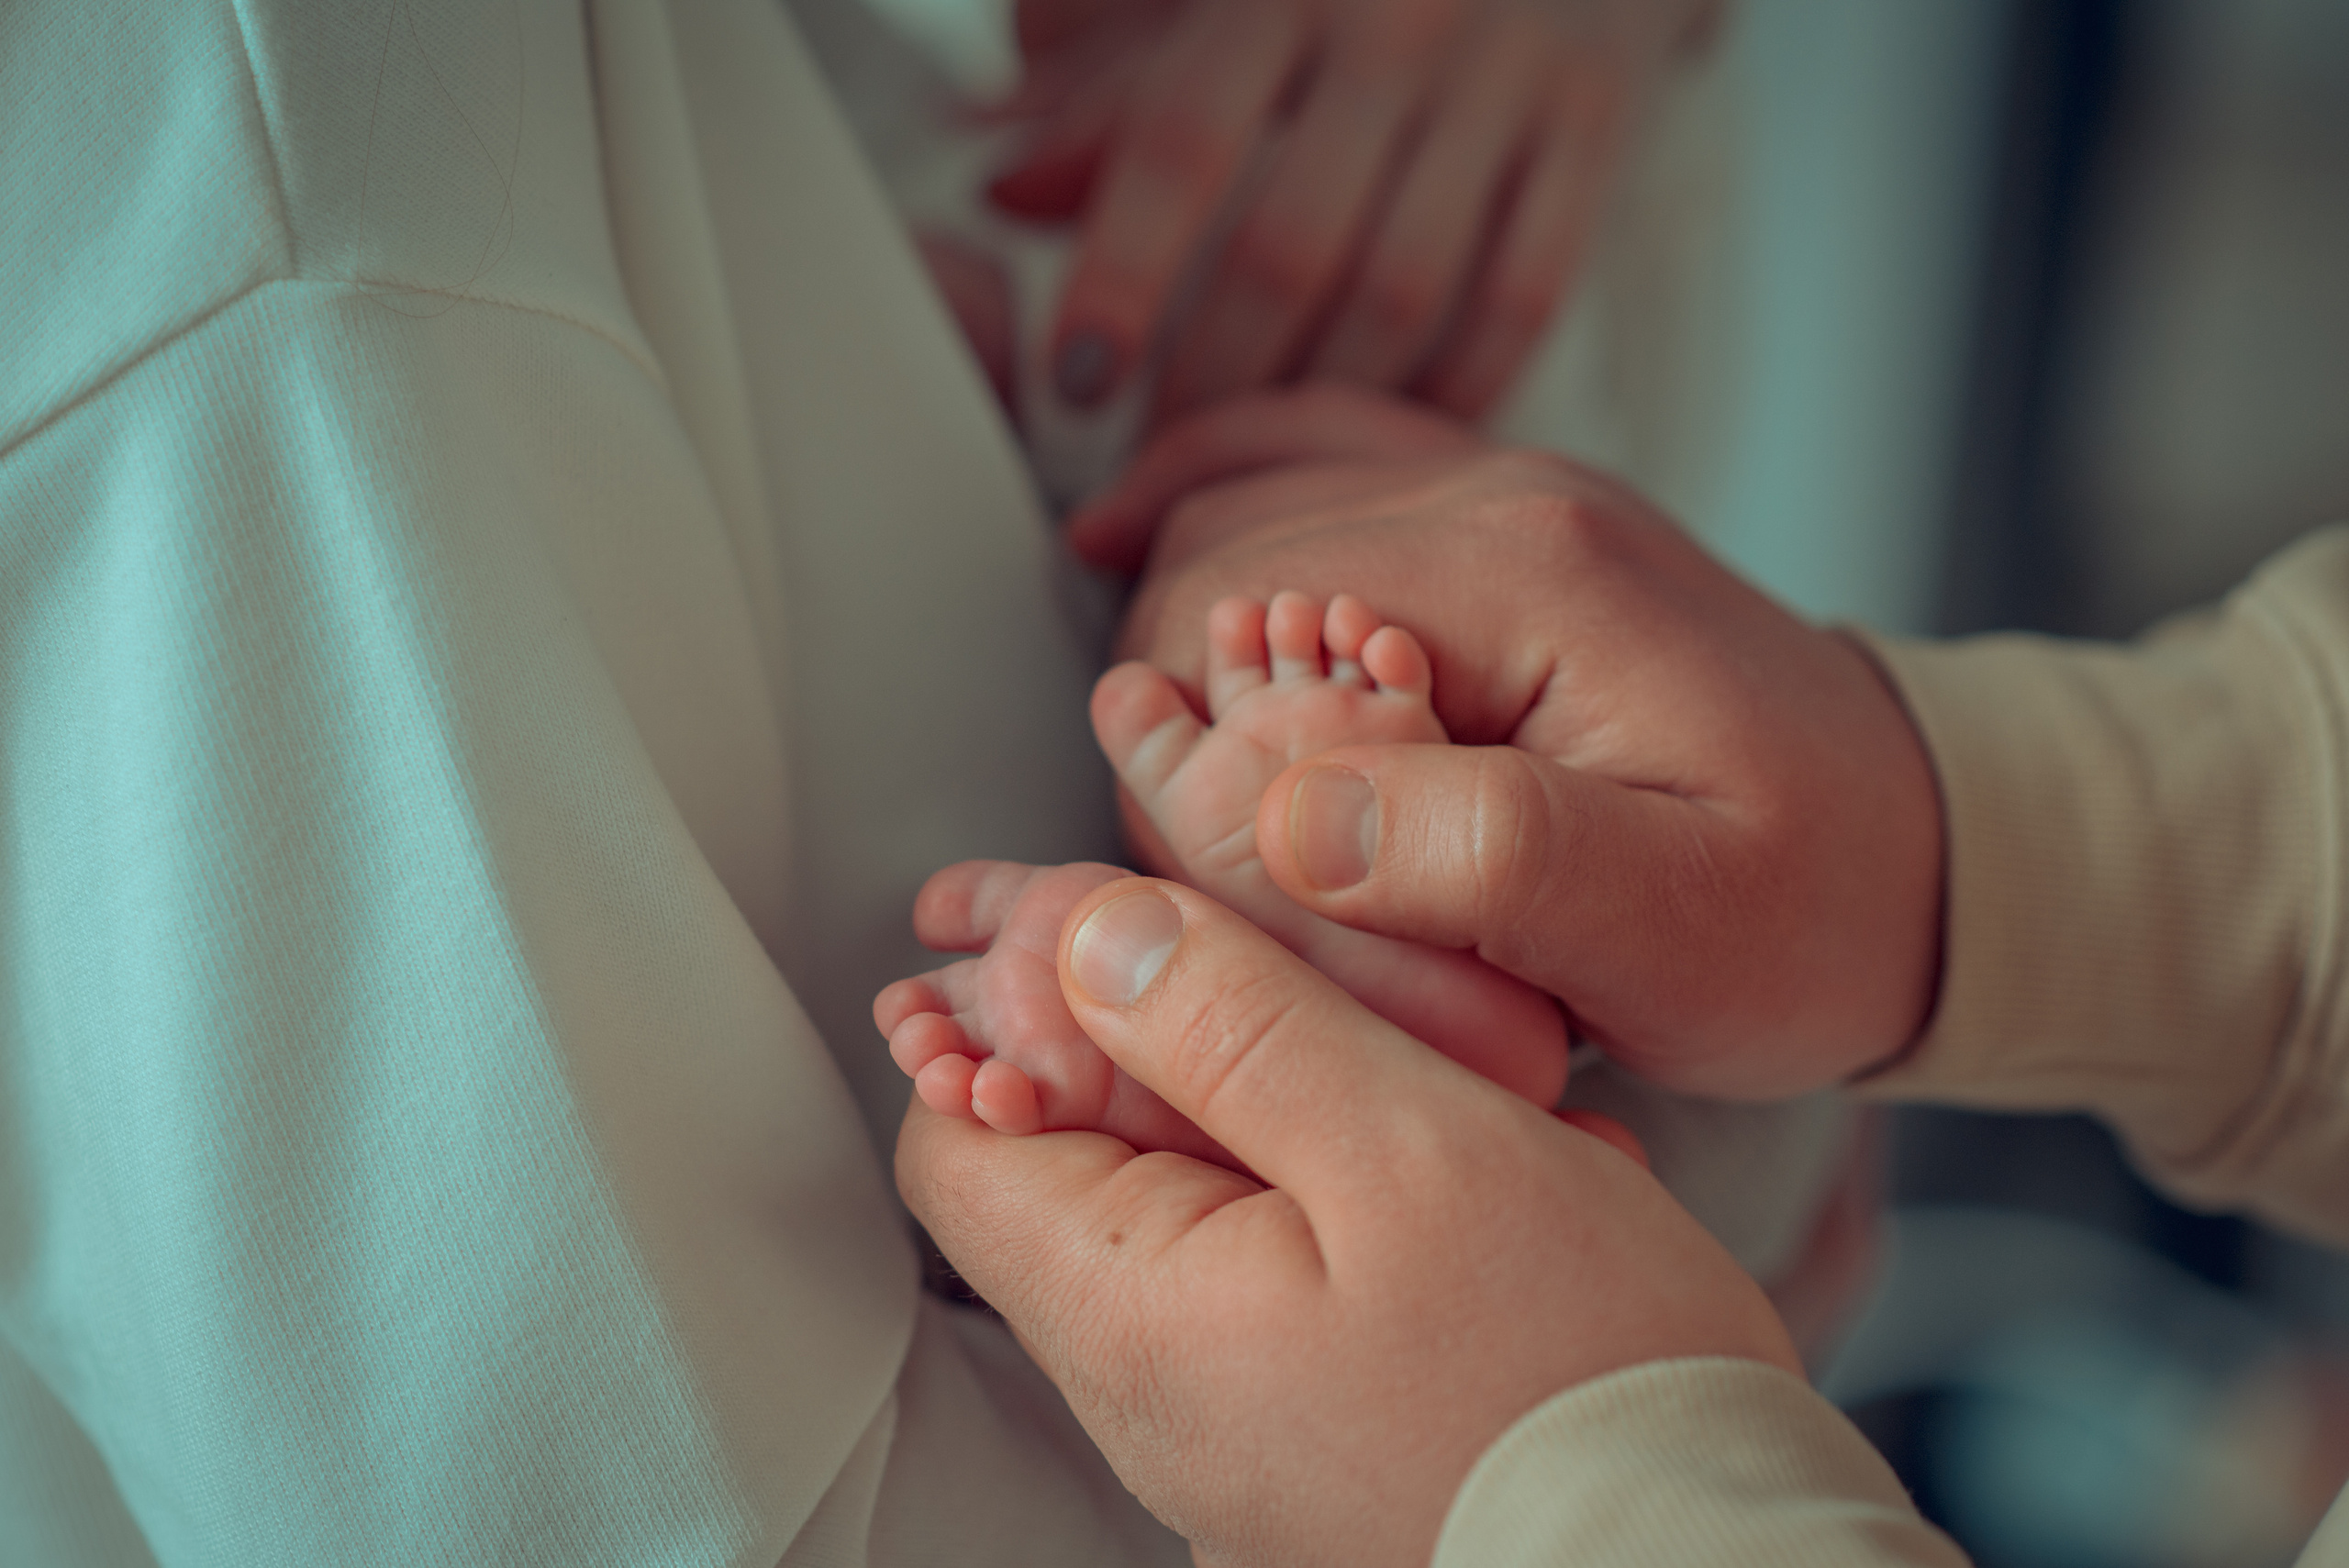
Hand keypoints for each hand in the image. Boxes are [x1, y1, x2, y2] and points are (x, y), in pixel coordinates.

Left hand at [896, 875, 1795, 1567]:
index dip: (1021, 1008)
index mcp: (1133, 1318)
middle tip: (1336, 990)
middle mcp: (1157, 1395)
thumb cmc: (1578, 1389)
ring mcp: (1242, 1429)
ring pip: (1223, 1205)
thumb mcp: (1410, 1149)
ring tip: (1463, 1094)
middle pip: (1095, 1161)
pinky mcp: (1330, 1439)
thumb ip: (1236, 1028)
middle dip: (1207, 1045)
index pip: (958, 1135)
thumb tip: (1093, 937)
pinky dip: (1385, 1201)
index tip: (1127, 935)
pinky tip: (1508, 1179)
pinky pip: (1310, 1278)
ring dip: (1326, 1114)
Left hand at [993, 0, 1721, 423]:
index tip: (1079, 383)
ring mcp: (1505, 80)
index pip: (1180, 136)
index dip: (1123, 271)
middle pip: (1288, 246)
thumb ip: (1104, 83)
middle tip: (1155, 461)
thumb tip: (1006, 188)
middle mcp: (1396, 22)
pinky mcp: (1592, 133)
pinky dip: (1449, 389)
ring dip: (1314, 404)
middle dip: (1209, 377)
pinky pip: (1520, 300)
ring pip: (1399, 293)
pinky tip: (1383, 436)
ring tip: (1251, 466)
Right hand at [1084, 388, 1945, 1099]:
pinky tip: (1129, 543)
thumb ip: (1483, 861)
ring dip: (1184, 638)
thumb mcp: (1676, 930)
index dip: (1189, 765)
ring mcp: (1497, 486)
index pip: (1238, 620)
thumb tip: (1282, 819)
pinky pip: (1300, 456)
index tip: (1235, 890)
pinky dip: (1206, 501)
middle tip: (1218, 861)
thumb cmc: (1807, 909)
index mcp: (1531, 572)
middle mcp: (1502, 492)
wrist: (1924, 856)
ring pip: (1235, 506)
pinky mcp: (1493, 517)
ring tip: (1194, 771)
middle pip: (1218, 561)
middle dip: (1177, 715)